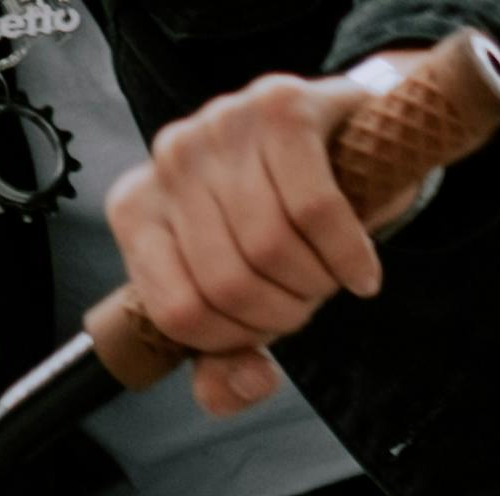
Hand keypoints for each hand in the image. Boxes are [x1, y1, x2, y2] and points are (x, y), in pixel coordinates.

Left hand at [109, 66, 419, 419]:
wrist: (337, 139)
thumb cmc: (277, 221)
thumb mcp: (242, 299)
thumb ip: (227, 361)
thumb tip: (245, 384)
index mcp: (137, 211)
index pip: (178, 313)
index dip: (237, 339)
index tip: (269, 329)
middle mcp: (168, 160)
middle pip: (228, 284)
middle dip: (284, 313)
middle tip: (308, 299)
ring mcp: (220, 125)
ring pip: (270, 248)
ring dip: (318, 284)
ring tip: (331, 276)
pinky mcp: (279, 107)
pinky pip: (315, 210)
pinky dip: (347, 255)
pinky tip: (361, 270)